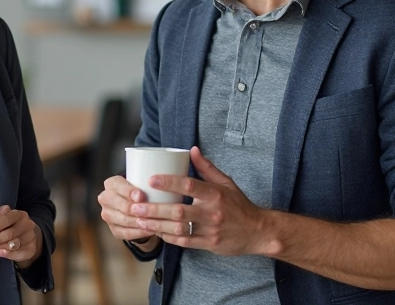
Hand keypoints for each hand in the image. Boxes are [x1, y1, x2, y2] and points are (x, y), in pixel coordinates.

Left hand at [0, 205, 42, 266]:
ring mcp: (30, 237)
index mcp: (18, 214)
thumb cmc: (11, 228)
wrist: (27, 239)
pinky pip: (19, 252)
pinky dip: (8, 253)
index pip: (6, 218)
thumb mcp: (3, 222)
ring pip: (13, 243)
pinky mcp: (31, 248)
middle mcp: (26, 224)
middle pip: (9, 232)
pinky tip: (0, 253)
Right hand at [97, 175, 157, 244]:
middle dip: (136, 209)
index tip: (141, 196)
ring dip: (139, 222)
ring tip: (153, 222)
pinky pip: (126, 233)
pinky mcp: (113, 228)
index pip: (118, 186)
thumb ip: (143, 185)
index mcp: (112, 184)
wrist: (134, 203)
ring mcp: (107, 215)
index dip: (129, 192)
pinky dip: (139, 232)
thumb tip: (146, 193)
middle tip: (149, 212)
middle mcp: (105, 198)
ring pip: (123, 220)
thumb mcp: (140, 183)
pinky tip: (150, 230)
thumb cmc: (139, 190)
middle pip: (121, 205)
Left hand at [131, 147, 271, 255]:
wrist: (258, 232)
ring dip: (157, 225)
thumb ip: (206, 167)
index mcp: (215, 194)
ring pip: (179, 229)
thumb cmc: (239, 205)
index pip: (189, 185)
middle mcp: (212, 212)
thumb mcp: (226, 183)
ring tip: (139, 220)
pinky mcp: (209, 244)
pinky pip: (185, 242)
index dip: (169, 182)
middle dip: (155, 209)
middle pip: (179, 210)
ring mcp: (211, 229)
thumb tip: (191, 150)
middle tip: (136, 206)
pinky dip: (168, 238)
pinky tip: (155, 232)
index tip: (151, 180)